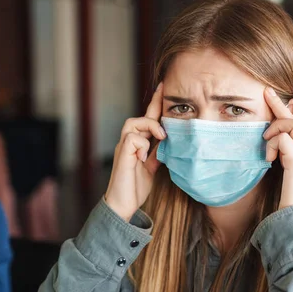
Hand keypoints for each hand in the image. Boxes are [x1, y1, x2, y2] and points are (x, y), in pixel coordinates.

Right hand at [104, 83, 165, 220]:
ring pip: (133, 122)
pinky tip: (145, 158)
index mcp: (138, 144)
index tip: (164, 87)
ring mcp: (124, 148)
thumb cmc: (135, 187)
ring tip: (161, 138)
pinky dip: (142, 145)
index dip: (155, 104)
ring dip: (150, 127)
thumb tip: (170, 142)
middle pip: (139, 117)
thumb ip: (158, 153)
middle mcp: (129, 143)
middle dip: (154, 108)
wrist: (123, 204)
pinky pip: (131, 139)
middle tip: (169, 112)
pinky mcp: (122, 155)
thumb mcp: (152, 168)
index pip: (147, 120)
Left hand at [263, 87, 292, 208]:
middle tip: (266, 92)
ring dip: (275, 130)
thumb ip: (285, 162)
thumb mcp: (289, 177)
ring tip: (266, 145)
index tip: (289, 101)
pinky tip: (269, 158)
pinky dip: (273, 144)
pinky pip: (283, 139)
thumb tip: (274, 151)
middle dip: (280, 106)